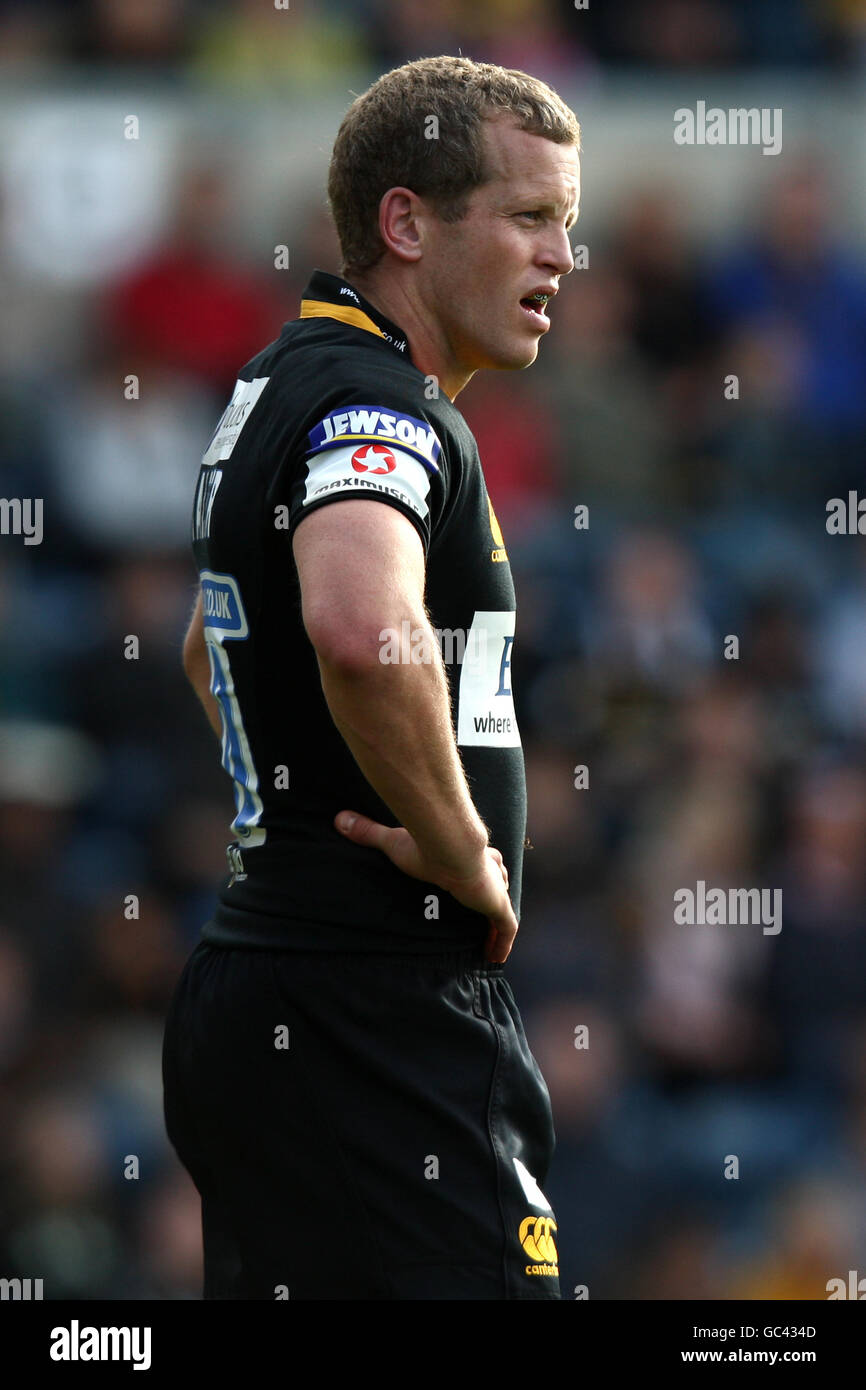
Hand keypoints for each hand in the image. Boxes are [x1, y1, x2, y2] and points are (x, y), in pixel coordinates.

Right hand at [334, 811, 517, 962]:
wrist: (450, 846)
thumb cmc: (424, 844)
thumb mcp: (393, 842)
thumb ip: (369, 832)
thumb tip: (338, 819)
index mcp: (467, 853)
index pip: (479, 860)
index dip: (479, 870)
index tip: (472, 884)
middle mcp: (486, 870)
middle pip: (497, 882)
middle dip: (492, 896)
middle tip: (484, 916)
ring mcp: (494, 889)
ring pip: (501, 907)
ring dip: (497, 923)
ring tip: (489, 942)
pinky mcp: (498, 905)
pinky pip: (506, 928)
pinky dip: (502, 943)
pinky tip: (495, 959)